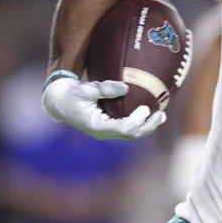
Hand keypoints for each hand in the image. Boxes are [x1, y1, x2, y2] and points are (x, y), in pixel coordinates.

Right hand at [41, 76, 165, 139]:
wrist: (60, 102)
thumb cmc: (71, 94)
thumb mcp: (84, 89)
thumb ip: (103, 89)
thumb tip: (125, 87)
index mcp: (97, 127)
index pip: (123, 128)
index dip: (137, 120)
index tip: (146, 108)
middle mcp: (104, 132)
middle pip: (132, 134)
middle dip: (148, 126)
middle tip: (161, 114)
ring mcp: (107, 131)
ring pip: (132, 133)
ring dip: (148, 126)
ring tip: (161, 116)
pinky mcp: (109, 126)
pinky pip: (128, 127)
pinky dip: (141, 122)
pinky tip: (151, 114)